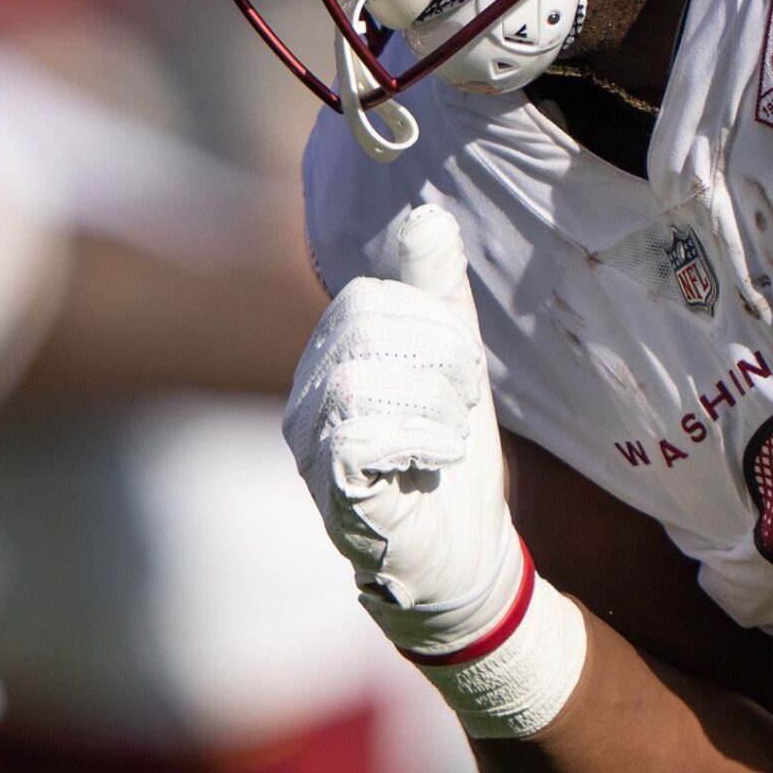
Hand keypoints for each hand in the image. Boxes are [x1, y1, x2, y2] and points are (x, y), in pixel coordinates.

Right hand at [285, 204, 526, 654]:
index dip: (434, 326)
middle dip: (439, 360)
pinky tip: (435, 463)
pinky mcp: (332, 491)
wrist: (465, 558)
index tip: (461, 374)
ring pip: (368, 376)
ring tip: (447, 442)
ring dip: (437, 406)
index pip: (372, 297)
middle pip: (369, 327)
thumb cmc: (450, 459)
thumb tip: (427, 214)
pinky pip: (364, 431)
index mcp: (332, 359)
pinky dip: (422, 440)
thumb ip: (438, 292)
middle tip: (457, 410)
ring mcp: (312, 447)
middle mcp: (307, 398)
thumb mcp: (456, 361)